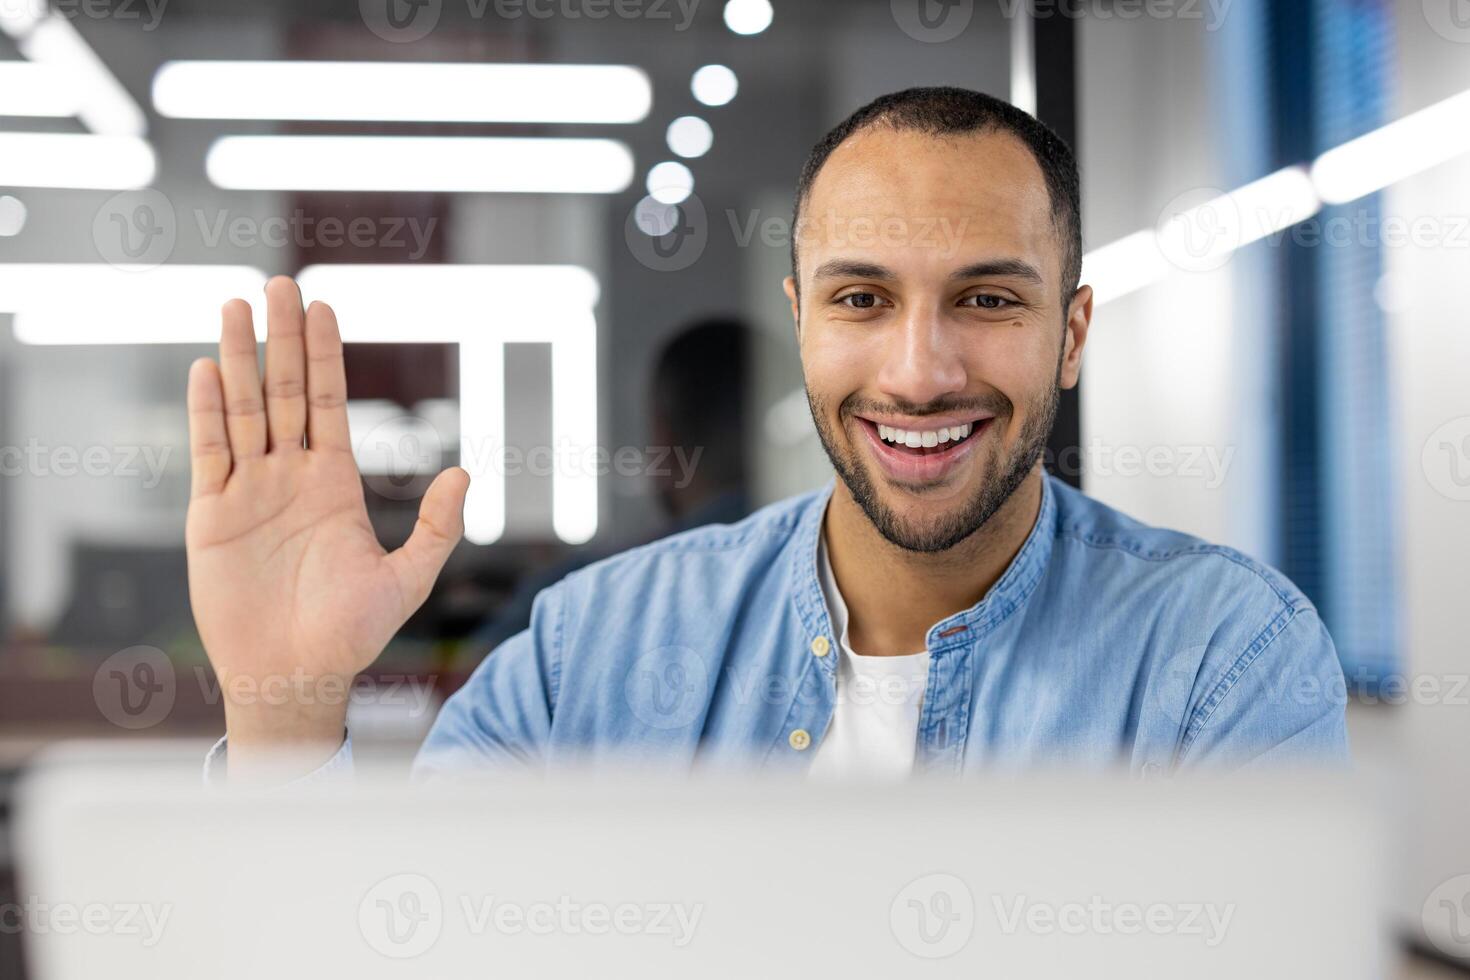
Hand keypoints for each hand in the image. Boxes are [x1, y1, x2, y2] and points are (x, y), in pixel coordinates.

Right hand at [185, 276, 467, 777]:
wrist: (293, 677)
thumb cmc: (351, 634)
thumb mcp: (407, 580)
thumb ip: (436, 527)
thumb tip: (464, 473)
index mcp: (336, 483)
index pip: (329, 404)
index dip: (325, 356)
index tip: (326, 307)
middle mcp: (291, 477)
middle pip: (283, 392)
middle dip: (281, 338)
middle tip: (279, 283)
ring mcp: (250, 492)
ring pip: (243, 410)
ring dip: (240, 359)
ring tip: (237, 306)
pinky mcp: (213, 516)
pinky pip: (209, 453)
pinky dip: (207, 411)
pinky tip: (208, 368)